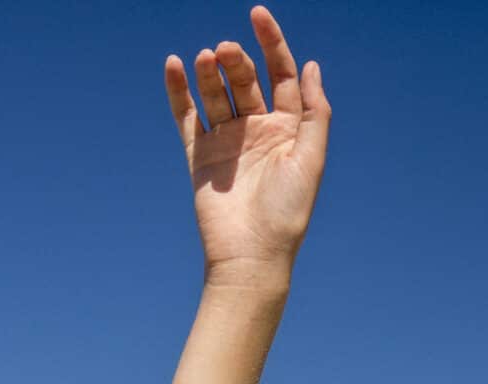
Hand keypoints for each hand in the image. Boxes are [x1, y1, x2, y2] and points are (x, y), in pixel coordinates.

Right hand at [164, 8, 330, 286]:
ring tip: (207, 58)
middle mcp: (256, 130)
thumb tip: (311, 66)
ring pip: (215, 94)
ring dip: (210, 73)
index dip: (271, 43)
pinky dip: (179, 92)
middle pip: (245, 80)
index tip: (257, 15)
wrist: (251, 255)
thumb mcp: (311, 157)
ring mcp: (226, 142)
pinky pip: (186, 117)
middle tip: (226, 50)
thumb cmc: (287, 211)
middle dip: (236, 60)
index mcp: (286, 128)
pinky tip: (174, 66)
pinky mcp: (200, 156)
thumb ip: (313, 111)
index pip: (280, 74)